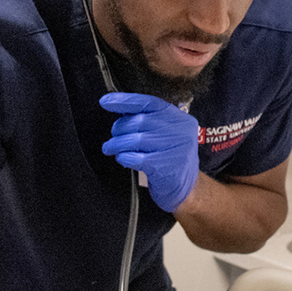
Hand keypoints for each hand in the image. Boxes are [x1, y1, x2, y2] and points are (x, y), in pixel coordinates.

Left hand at [100, 92, 200, 212]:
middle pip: (140, 121)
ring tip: (111, 148)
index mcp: (179, 118)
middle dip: (120, 128)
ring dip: (117, 144)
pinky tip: (123, 159)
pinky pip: (136, 158)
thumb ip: (148, 121)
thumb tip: (119, 111)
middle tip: (113, 137)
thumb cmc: (169, 159)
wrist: (185, 189)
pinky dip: (124, 157)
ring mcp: (175, 149)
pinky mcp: (166, 167)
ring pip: (136, 139)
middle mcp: (180, 131)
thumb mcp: (165, 135)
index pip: (148, 102)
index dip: (125, 101)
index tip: (106, 102)